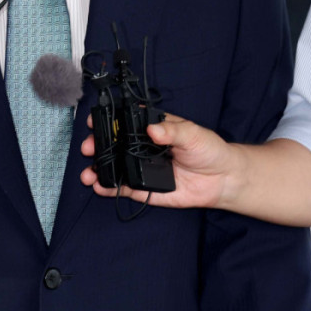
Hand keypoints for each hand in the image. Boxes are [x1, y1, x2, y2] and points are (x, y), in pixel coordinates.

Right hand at [80, 113, 240, 208]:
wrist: (223, 179)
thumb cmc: (208, 149)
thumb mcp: (192, 133)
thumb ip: (171, 131)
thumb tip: (152, 129)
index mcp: (152, 129)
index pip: (125, 122)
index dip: (107, 121)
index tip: (94, 121)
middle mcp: (143, 148)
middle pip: (114, 145)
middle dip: (97, 146)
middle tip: (88, 148)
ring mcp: (143, 169)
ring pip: (116, 168)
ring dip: (99, 170)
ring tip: (88, 174)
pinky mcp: (147, 189)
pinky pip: (126, 189)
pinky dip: (111, 189)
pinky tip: (100, 187)